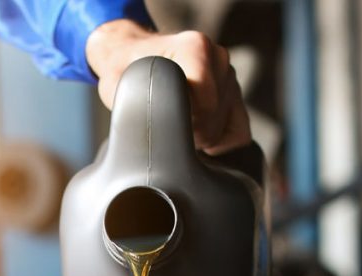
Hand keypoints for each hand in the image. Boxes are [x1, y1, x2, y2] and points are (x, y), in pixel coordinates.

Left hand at [85, 19, 250, 154]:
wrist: (133, 58)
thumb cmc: (126, 72)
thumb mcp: (123, 86)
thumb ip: (142, 106)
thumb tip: (160, 141)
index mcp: (196, 47)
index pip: (206, 105)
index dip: (183, 124)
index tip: (161, 119)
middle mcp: (219, 58)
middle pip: (214, 120)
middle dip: (188, 132)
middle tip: (163, 123)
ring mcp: (229, 76)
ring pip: (225, 129)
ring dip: (199, 136)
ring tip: (175, 123)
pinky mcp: (234, 96)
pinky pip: (238, 134)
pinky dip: (218, 142)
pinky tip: (195, 134)